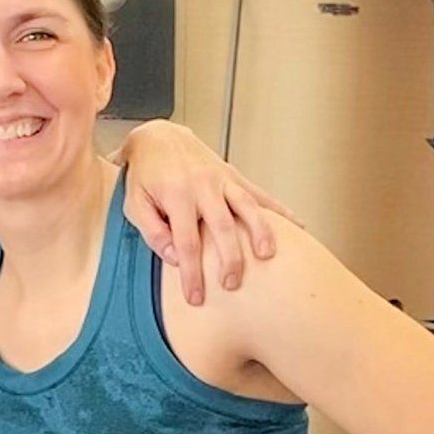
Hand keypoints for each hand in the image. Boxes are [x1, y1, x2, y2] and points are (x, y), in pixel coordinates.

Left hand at [117, 125, 294, 307]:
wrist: (158, 136)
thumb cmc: (144, 174)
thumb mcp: (134, 203)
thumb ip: (152, 231)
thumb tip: (174, 257)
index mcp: (176, 194)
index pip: (186, 241)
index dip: (192, 273)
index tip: (196, 297)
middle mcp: (203, 185)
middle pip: (222, 226)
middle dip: (230, 258)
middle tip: (232, 284)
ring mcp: (221, 178)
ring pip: (247, 206)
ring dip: (260, 231)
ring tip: (267, 256)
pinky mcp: (233, 175)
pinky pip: (260, 194)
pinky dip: (280, 210)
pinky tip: (298, 226)